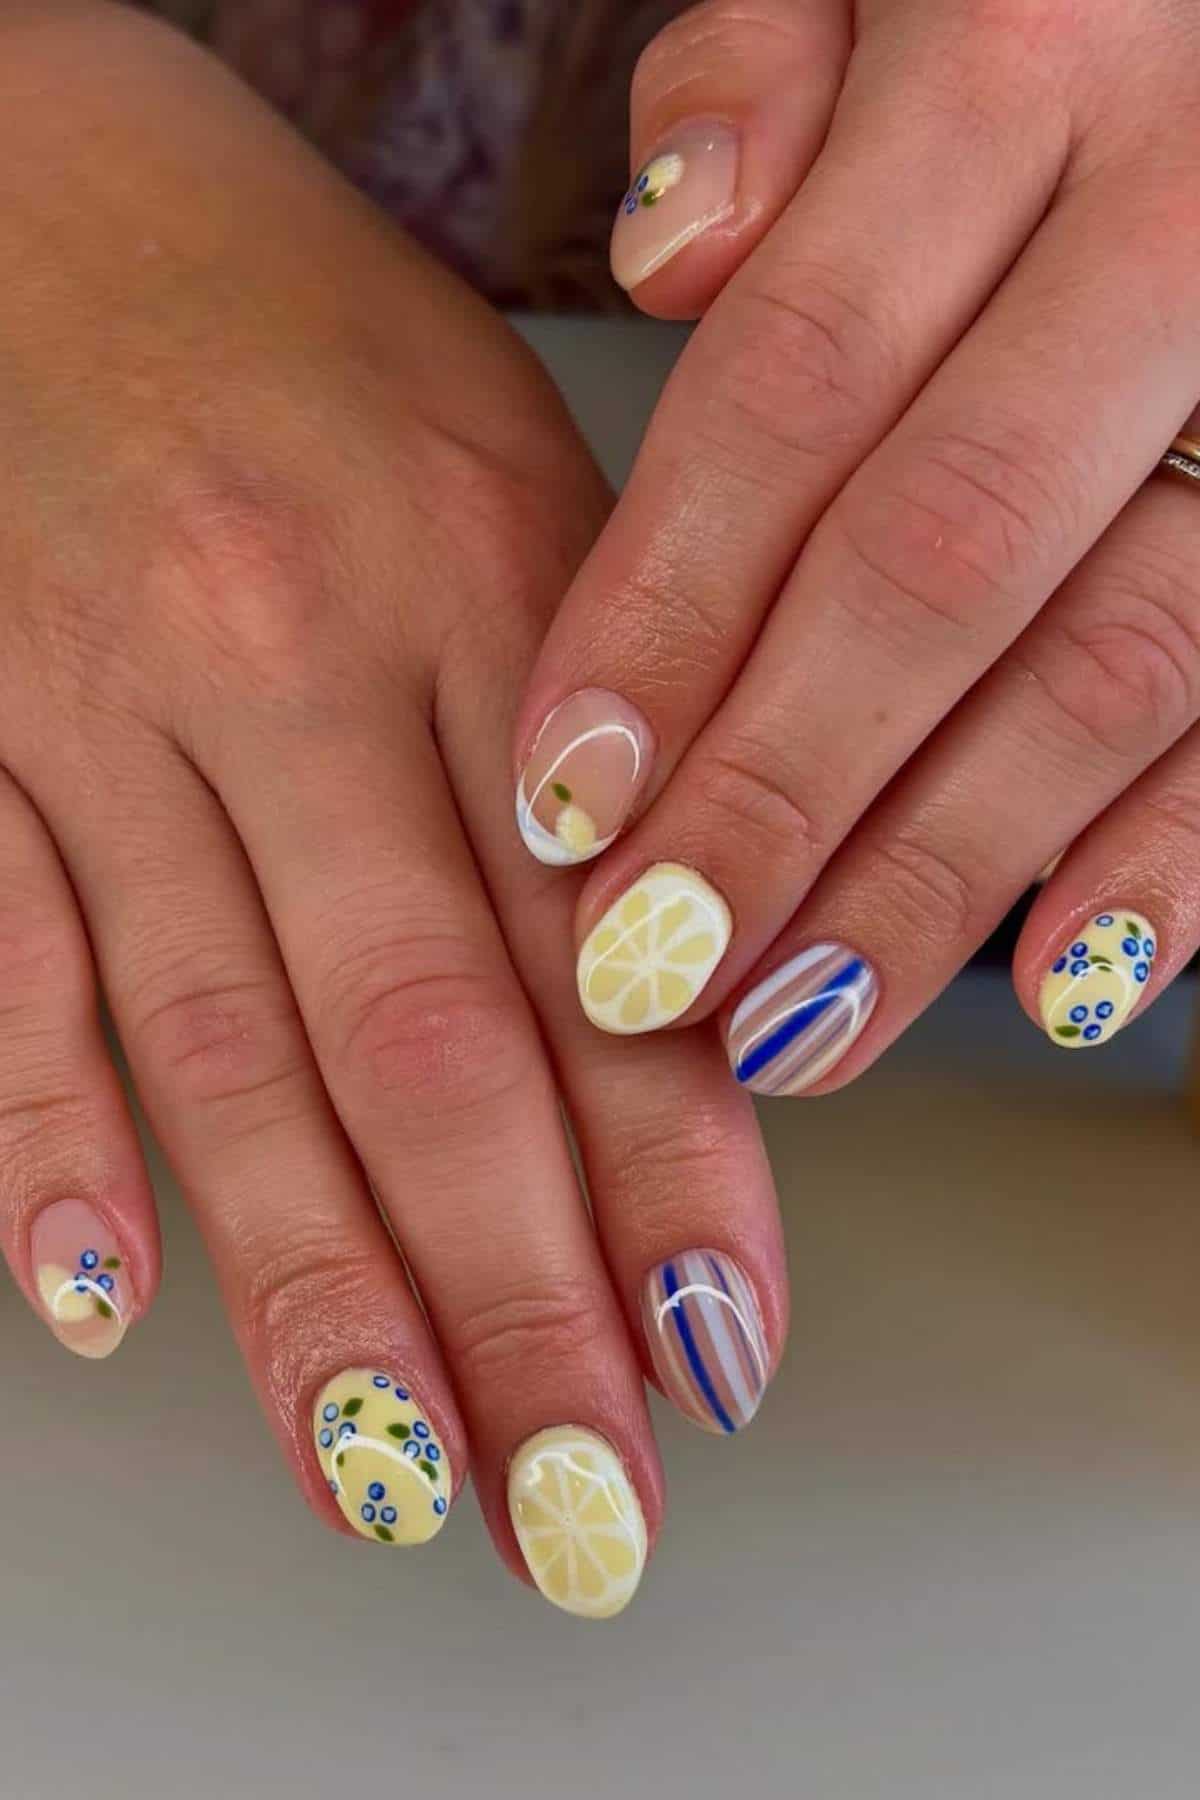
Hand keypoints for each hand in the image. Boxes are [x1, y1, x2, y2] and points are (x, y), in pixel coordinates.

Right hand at [0, 2, 785, 1616]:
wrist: (40, 166)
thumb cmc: (307, 331)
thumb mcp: (510, 469)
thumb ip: (594, 727)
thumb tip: (676, 998)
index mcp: (480, 573)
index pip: (592, 920)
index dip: (670, 1159)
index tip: (721, 1348)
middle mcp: (294, 648)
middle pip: (419, 1027)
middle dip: (517, 1292)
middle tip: (585, 1509)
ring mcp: (102, 695)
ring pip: (216, 1038)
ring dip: (313, 1284)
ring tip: (396, 1477)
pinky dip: (42, 1137)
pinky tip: (104, 1304)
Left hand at [513, 0, 1199, 1087]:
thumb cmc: (1034, 27)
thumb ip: (762, 79)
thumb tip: (679, 252)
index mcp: (1026, 62)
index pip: (798, 382)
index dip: (670, 608)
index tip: (564, 796)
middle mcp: (1179, 230)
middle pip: (939, 556)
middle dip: (778, 788)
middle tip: (651, 963)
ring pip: (1111, 665)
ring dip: (941, 872)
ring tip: (797, 1022)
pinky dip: (1175, 860)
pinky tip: (1060, 983)